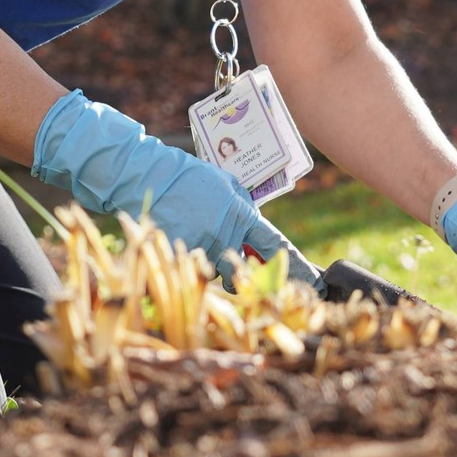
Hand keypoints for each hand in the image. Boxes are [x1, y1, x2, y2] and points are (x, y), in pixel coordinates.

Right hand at [31, 91, 320, 286]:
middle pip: (244, 272)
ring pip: (215, 274)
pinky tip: (179, 247)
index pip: (274, 246)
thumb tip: (253, 229)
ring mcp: (199, 246)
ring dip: (213, 269)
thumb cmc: (186, 176)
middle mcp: (223, 234)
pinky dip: (188, 267)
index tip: (311, 281)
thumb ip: (242, 207)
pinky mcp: (176, 255)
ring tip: (199, 250)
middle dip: (246, 278)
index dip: (294, 266)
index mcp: (239, 213)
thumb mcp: (224, 183)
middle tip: (246, 277)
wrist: (144, 174)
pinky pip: (190, 271)